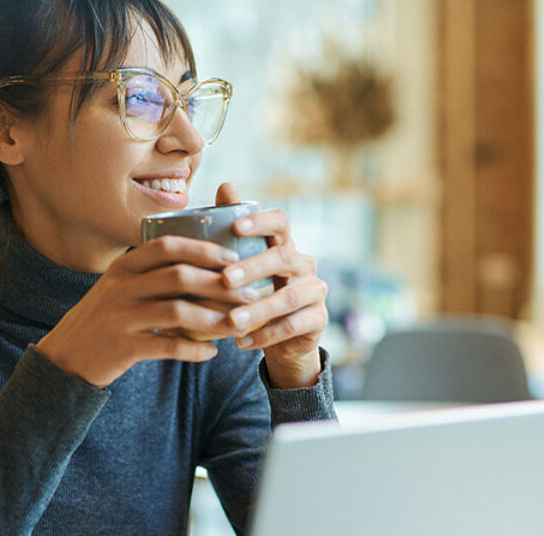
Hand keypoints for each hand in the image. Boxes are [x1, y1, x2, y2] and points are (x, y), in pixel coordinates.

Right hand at [35, 235, 259, 387]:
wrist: (64, 358)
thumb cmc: (103, 320)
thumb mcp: (119, 288)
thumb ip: (151, 275)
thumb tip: (202, 267)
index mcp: (123, 267)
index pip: (167, 246)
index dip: (203, 249)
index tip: (233, 259)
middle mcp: (121, 287)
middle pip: (179, 276)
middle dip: (220, 284)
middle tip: (249, 294)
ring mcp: (121, 317)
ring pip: (178, 311)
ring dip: (214, 318)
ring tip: (238, 325)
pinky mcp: (123, 347)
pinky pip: (167, 345)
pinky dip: (194, 349)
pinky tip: (211, 353)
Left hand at [215, 183, 328, 388]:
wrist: (282, 338)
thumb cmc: (257, 293)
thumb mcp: (242, 264)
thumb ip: (233, 230)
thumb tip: (225, 184)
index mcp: (285, 244)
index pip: (281, 222)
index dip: (261, 222)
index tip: (236, 228)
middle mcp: (304, 263)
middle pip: (285, 257)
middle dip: (254, 268)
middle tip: (225, 280)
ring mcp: (315, 290)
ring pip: (289, 297)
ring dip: (258, 309)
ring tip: (231, 320)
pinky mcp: (318, 318)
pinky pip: (294, 325)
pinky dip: (265, 334)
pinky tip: (240, 341)